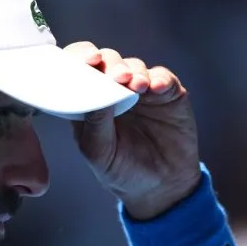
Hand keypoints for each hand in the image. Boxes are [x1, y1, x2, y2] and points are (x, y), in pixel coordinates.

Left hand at [65, 42, 201, 219]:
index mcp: (90, 101)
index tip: (86, 61)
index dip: (80, 58)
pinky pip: (163, 78)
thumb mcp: (99, 152)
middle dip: (109, 63)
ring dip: (133, 72)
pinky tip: (155, 88)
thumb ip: (94, 123)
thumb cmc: (121, 170)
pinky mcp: (167, 94)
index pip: (79, 69)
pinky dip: (159, 79)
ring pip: (134, 66)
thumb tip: (93, 92)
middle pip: (107, 61)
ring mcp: (141, 90)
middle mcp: (114, 90)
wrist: (160, 188)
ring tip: (136, 85)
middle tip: (115, 76)